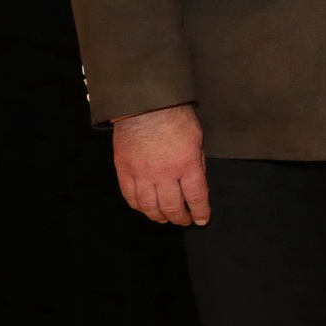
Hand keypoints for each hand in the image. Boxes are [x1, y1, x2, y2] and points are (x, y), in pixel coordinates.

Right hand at [113, 103, 208, 225]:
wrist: (145, 104)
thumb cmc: (175, 118)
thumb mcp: (197, 140)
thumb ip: (196, 165)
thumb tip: (196, 187)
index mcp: (186, 164)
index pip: (196, 197)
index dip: (199, 212)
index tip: (202, 220)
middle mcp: (163, 172)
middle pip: (172, 206)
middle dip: (180, 217)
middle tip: (184, 221)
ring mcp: (141, 172)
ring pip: (149, 205)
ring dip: (158, 216)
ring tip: (165, 218)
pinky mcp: (124, 169)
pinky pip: (130, 195)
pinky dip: (138, 206)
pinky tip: (146, 208)